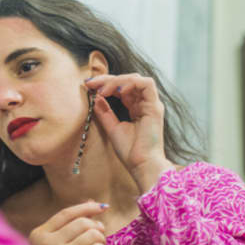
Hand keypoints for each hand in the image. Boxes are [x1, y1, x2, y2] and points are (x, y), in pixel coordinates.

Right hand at [28, 202, 107, 244]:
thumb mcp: (56, 244)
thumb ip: (71, 224)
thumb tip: (92, 202)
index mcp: (38, 236)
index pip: (66, 214)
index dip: (85, 208)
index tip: (101, 207)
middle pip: (81, 223)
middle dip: (96, 227)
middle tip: (99, 235)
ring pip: (92, 235)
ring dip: (100, 240)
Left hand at [85, 74, 172, 193]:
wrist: (141, 165)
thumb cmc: (130, 151)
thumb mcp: (112, 128)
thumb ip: (105, 112)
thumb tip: (96, 97)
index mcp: (137, 108)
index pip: (122, 88)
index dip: (105, 83)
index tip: (88, 85)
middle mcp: (145, 104)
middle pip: (128, 80)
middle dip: (108, 79)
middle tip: (90, 83)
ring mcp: (152, 104)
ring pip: (136, 79)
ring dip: (117, 80)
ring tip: (102, 90)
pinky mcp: (155, 107)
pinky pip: (146, 84)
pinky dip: (131, 83)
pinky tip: (117, 90)